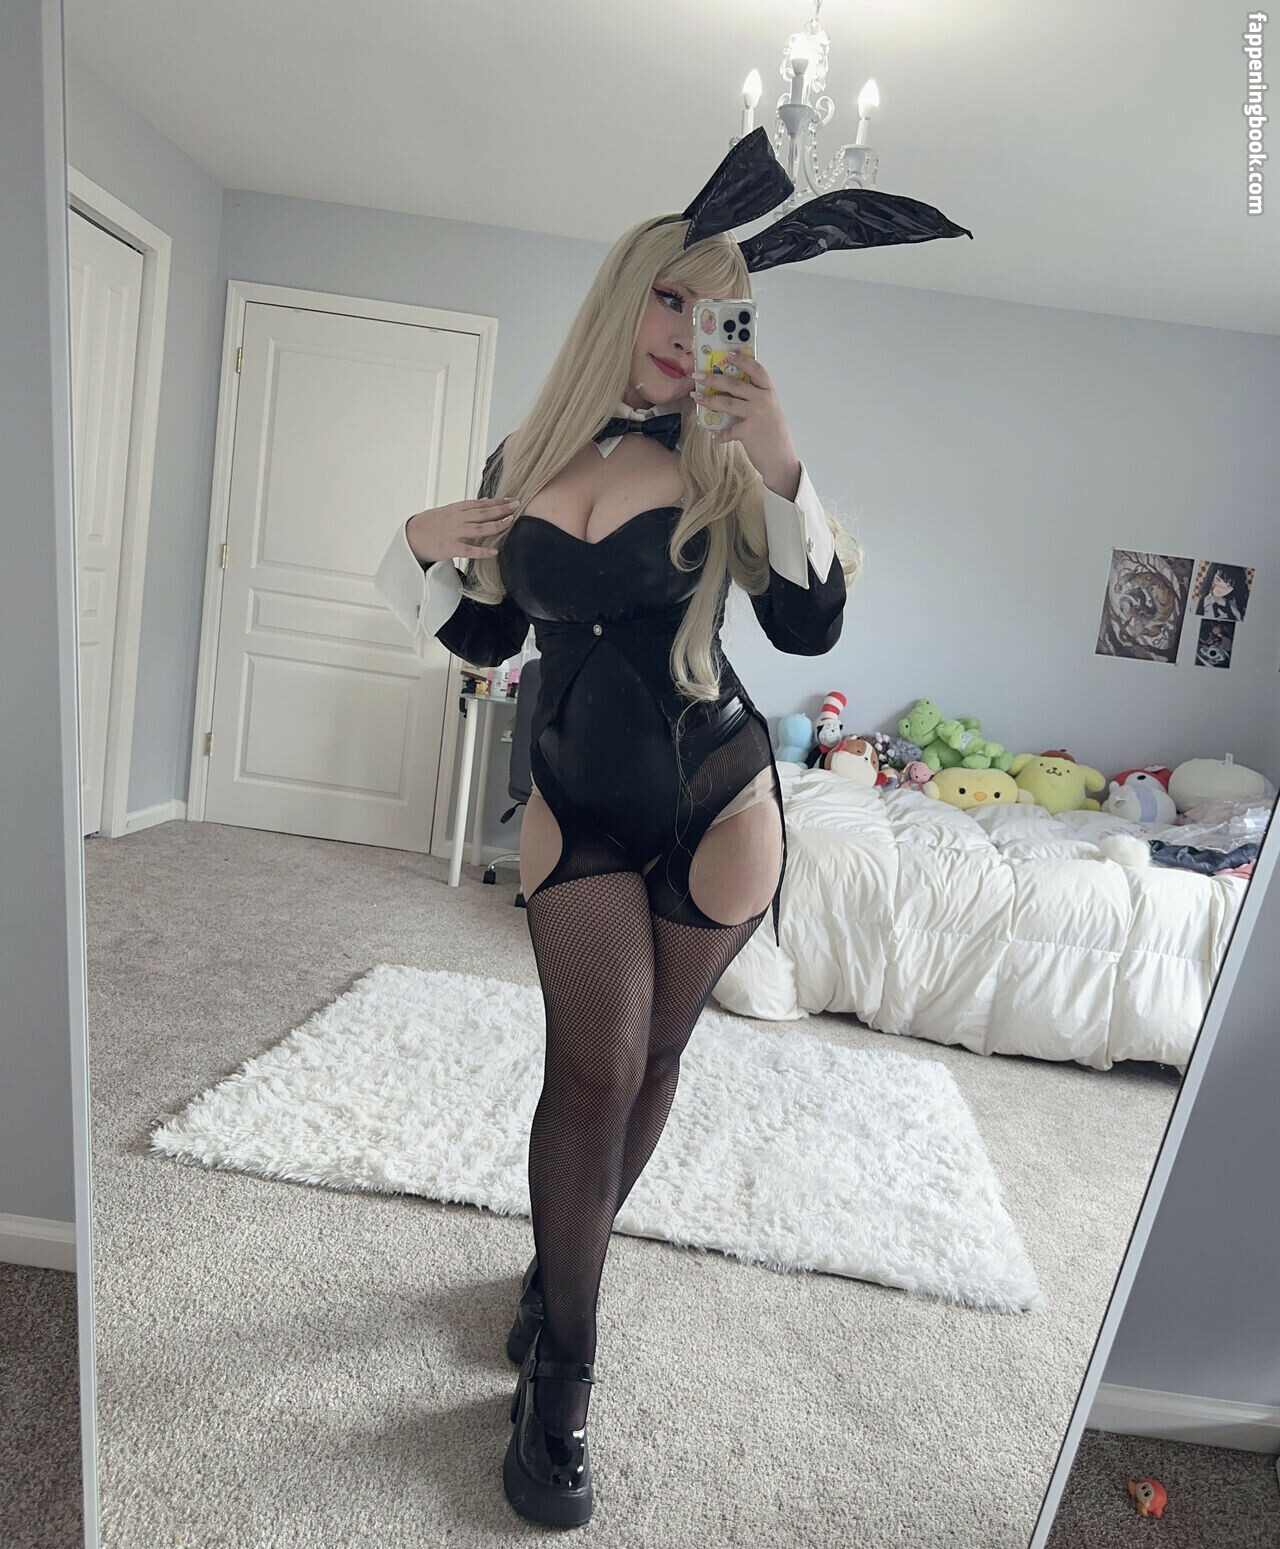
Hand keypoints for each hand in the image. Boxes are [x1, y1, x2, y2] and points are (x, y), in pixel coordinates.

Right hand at [405, 496, 518, 563]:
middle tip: (517, 506)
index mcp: (456, 509)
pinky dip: (481, 551)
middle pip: (482, 513)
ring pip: (478, 529)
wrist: (410, 536)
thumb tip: (485, 500)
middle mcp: (456, 519)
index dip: (496, 501)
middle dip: (500, 509)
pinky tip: (494, 551)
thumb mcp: (448, 511)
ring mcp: (453, 533)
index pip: (480, 504)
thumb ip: (467, 507)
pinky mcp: (449, 548)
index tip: (511, 499)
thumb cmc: (430, 524)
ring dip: (495, 525)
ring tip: (509, 522)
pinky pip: (468, 550)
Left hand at [690, 350, 800, 498]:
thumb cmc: (773, 435)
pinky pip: (727, 430)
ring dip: (708, 400)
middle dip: (713, 378)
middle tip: (698, 375)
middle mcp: (763, 400)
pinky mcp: (748, 432)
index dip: (742, 360)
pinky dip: (719, 434)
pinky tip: (715, 435)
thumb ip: (755, 400)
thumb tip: (731, 392)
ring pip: (726, 402)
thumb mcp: (769, 411)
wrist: (781, 460)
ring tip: (695, 396)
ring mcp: (756, 415)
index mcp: (769, 393)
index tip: (728, 354)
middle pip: (734, 384)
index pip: (756, 370)